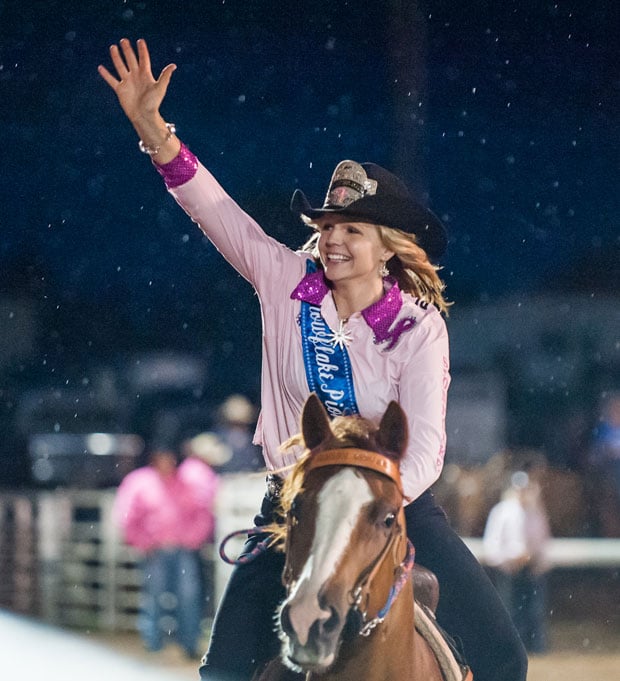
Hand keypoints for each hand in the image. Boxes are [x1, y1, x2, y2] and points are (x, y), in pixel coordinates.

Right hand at [98, 38, 179, 161]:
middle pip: (131, 60)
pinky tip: (100, 67)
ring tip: (113, 47)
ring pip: (120, 66)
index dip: (142, 50)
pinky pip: (111, 80)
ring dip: (116, 57)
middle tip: (124, 40)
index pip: (144, 59)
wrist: (144, 116)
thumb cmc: (153, 104)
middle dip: (127, 50)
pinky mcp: (120, 90)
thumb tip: (173, 65)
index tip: (140, 41)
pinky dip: (106, 75)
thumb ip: (165, 76)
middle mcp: (136, 76)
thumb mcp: (160, 88)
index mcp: (146, 75)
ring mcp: (127, 82)